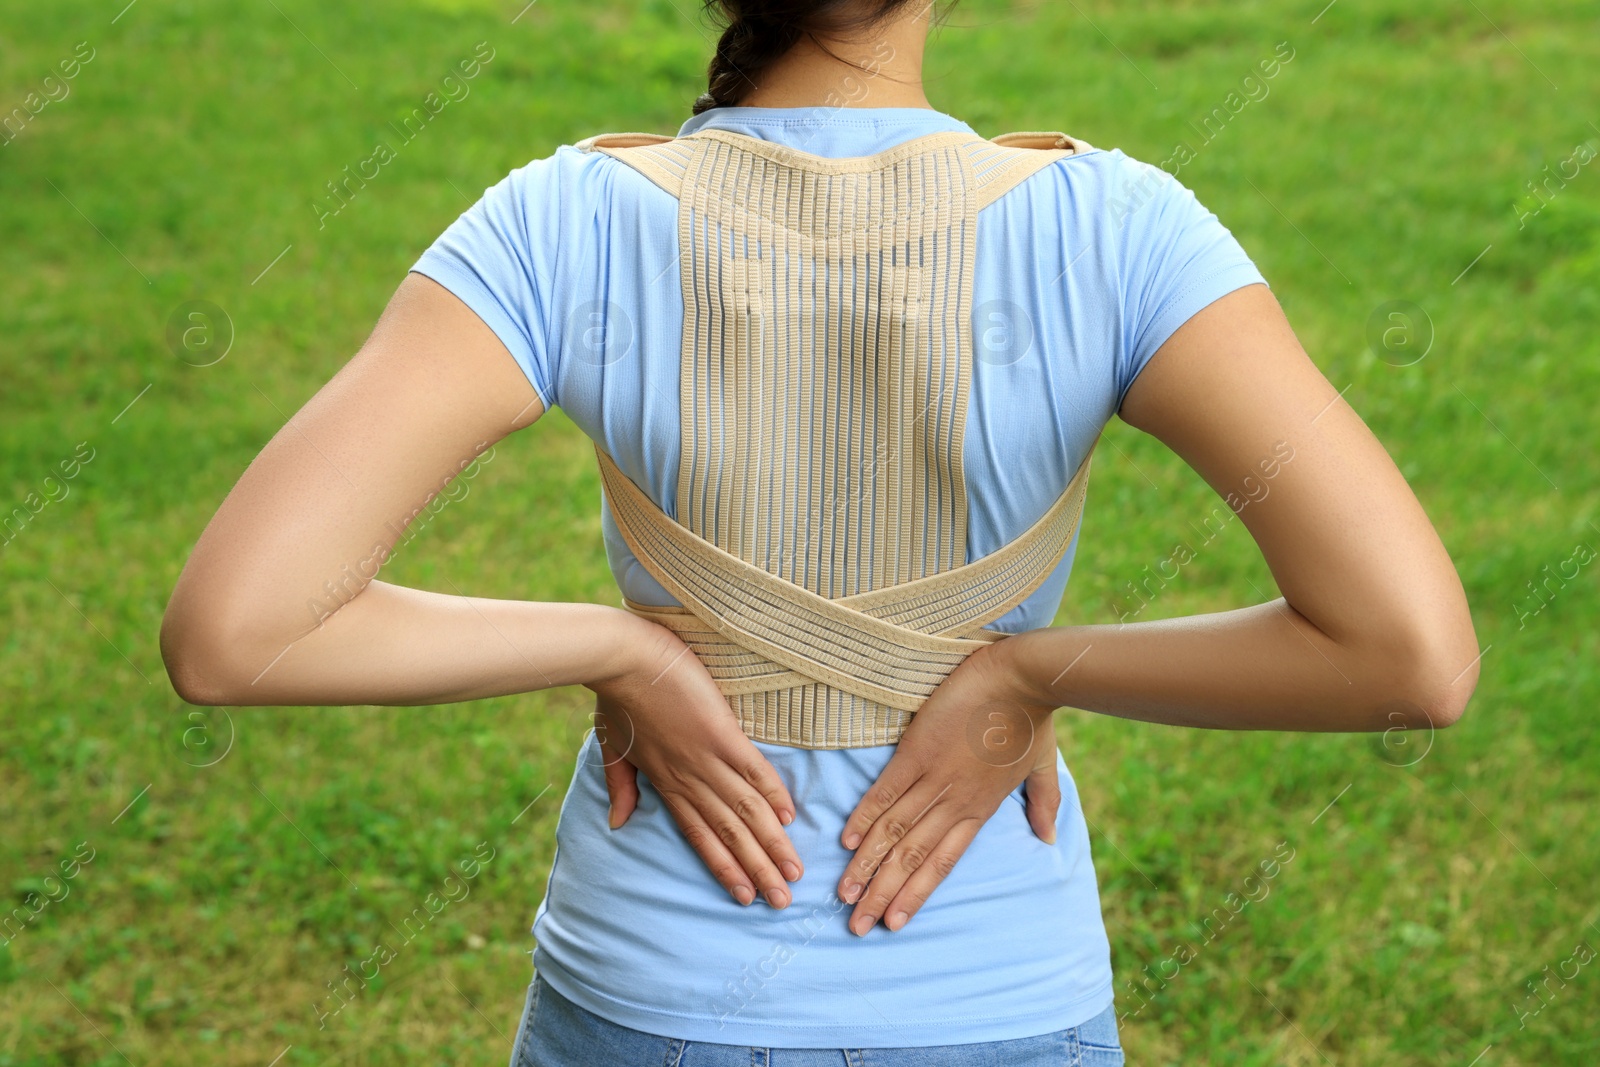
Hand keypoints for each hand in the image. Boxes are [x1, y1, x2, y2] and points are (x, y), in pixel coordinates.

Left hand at [585, 615, 803, 908]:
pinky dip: (771, 793)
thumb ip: (621, 785)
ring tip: (793, 872)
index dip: (724, 867)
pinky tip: (788, 817)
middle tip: (782, 901)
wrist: (622, 658)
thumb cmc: (616, 696)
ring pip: (746, 811)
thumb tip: (617, 823)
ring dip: (771, 843)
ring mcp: (707, 758)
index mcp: (666, 783)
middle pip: (729, 834)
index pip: (700, 836)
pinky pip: (753, 770)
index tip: (745, 896)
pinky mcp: (722, 733)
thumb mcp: (611, 746)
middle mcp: (690, 779)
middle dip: (757, 870)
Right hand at [836, 637, 1061, 934]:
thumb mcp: (1043, 766)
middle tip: (857, 925)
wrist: (1023, 677)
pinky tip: (849, 841)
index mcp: (980, 808)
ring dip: (867, 864)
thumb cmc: (1033, 718)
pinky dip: (867, 816)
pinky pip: (886, 791)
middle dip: (882, 893)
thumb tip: (1049, 840)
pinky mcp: (917, 750)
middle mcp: (954, 801)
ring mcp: (934, 776)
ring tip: (845, 892)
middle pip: (912, 856)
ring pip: (894, 831)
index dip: (916, 893)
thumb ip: (1043, 804)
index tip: (894, 922)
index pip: (942, 862)